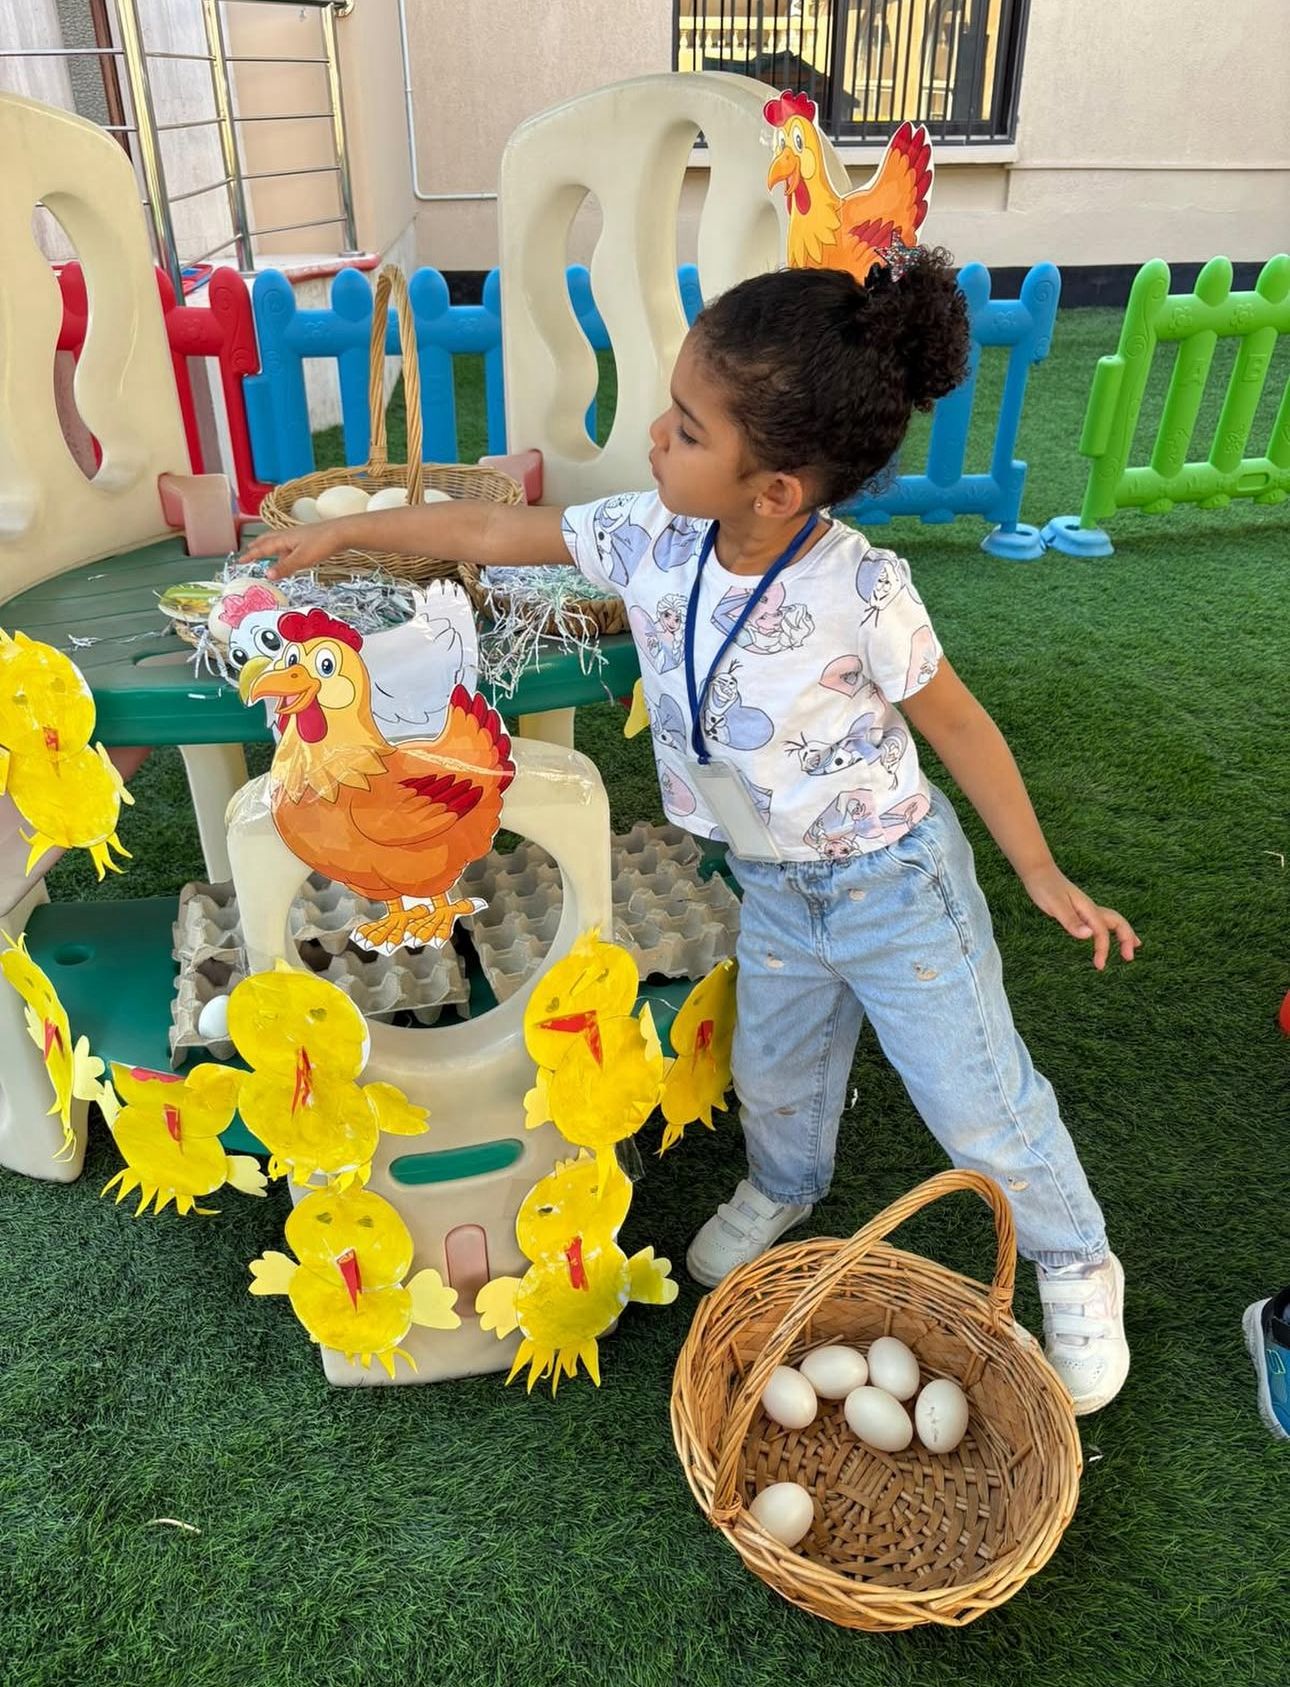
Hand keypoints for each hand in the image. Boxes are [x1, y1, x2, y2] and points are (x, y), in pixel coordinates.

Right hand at [238, 518, 353, 579]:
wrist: (342, 532)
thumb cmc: (321, 544)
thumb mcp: (302, 559)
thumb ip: (285, 567)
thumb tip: (267, 575)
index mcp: (283, 539)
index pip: (262, 547)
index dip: (251, 554)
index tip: (240, 560)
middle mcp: (288, 535)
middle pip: (268, 539)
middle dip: (257, 545)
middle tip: (248, 550)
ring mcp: (298, 535)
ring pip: (279, 540)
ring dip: (269, 546)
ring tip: (266, 552)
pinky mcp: (308, 537)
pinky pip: (289, 543)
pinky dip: (283, 549)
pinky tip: (289, 554)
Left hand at [1020, 864, 1140, 969]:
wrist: (1037, 871)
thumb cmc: (1045, 887)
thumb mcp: (1055, 905)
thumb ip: (1071, 920)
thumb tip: (1089, 935)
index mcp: (1087, 909)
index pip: (1102, 932)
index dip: (1103, 949)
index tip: (1099, 965)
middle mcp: (1090, 909)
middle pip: (1117, 922)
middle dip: (1127, 939)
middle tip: (1129, 958)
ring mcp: (1086, 909)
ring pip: (1111, 922)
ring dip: (1123, 934)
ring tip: (1132, 947)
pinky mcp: (1078, 910)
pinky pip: (1100, 922)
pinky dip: (1109, 931)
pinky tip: (1105, 937)